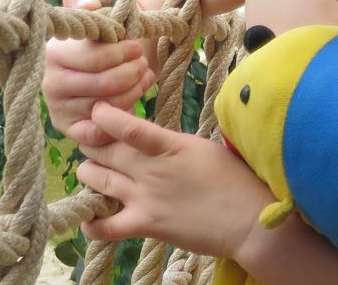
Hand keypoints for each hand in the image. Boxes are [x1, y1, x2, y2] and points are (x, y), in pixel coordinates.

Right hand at [42, 0, 155, 146]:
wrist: (98, 63)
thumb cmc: (100, 36)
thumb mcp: (93, 12)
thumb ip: (85, 0)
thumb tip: (87, 5)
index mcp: (53, 53)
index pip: (95, 58)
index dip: (123, 53)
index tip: (137, 46)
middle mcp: (50, 84)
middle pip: (105, 84)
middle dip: (133, 72)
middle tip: (144, 63)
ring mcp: (59, 109)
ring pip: (109, 107)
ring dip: (135, 90)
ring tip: (144, 76)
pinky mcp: (70, 129)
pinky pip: (97, 135)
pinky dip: (120, 119)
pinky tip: (135, 102)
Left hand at [76, 102, 273, 257]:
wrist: (249, 220)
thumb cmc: (235, 180)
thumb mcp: (203, 149)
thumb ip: (171, 143)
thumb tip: (147, 139)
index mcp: (172, 145)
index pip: (126, 126)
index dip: (103, 117)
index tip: (97, 111)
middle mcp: (153, 170)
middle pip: (103, 151)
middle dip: (92, 143)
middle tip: (94, 143)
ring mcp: (146, 198)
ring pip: (96, 180)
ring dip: (88, 173)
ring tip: (93, 171)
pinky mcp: (145, 225)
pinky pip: (104, 226)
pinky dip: (91, 223)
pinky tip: (92, 216)